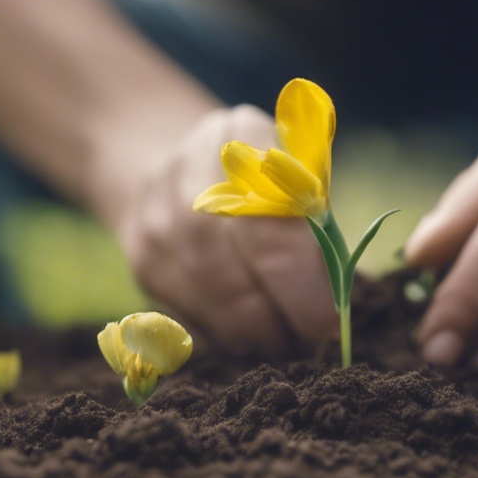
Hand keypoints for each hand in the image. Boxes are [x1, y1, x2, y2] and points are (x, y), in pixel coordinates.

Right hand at [113, 105, 337, 355]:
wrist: (174, 170)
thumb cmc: (264, 186)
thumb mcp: (299, 181)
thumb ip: (317, 226)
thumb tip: (336, 298)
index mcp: (243, 134)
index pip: (273, 216)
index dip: (301, 281)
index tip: (327, 320)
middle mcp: (191, 164)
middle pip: (235, 254)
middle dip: (277, 310)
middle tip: (308, 341)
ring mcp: (157, 209)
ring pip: (207, 288)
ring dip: (252, 329)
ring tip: (284, 342)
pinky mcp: (141, 253)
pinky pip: (185, 306)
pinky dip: (223, 330)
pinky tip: (248, 337)